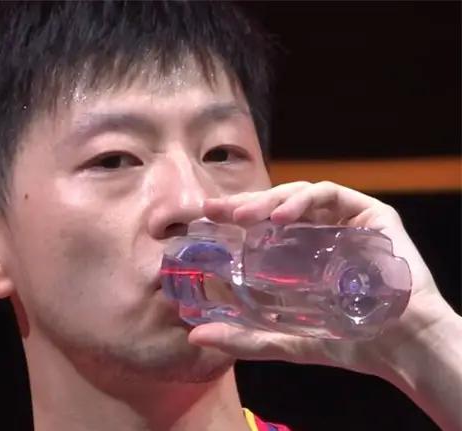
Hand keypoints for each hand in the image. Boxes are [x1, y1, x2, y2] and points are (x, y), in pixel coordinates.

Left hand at [188, 181, 454, 376]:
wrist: (399, 345)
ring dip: (267, 201)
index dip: (234, 218)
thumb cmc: (347, 342)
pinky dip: (301, 201)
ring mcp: (345, 222)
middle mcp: (321, 233)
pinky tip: (278, 218)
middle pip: (276, 208)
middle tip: (214, 209)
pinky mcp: (369, 213)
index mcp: (302, 254)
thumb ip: (244, 337)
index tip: (205, 217)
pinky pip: (329, 194)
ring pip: (299, 195)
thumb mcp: (285, 337)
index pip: (262, 227)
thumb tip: (197, 336)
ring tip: (242, 216)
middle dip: (244, 205)